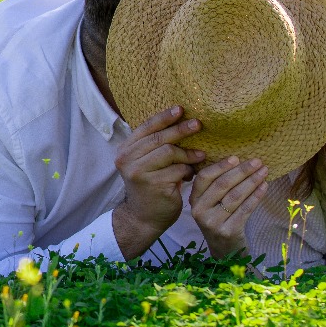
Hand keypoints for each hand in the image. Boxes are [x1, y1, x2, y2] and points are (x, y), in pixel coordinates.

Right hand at [110, 106, 205, 259]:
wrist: (142, 218)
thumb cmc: (148, 187)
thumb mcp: (144, 164)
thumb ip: (153, 146)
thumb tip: (179, 122)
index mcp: (125, 151)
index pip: (146, 128)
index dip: (164, 117)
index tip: (180, 108)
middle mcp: (127, 160)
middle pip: (159, 138)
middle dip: (181, 130)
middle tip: (198, 124)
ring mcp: (140, 173)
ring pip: (170, 152)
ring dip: (188, 154)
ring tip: (200, 156)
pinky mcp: (155, 185)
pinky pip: (178, 170)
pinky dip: (188, 171)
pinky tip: (191, 175)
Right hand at [191, 155, 268, 257]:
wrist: (225, 252)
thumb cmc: (220, 220)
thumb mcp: (211, 204)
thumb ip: (216, 186)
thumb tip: (238, 161)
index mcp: (194, 200)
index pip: (205, 177)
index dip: (221, 166)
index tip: (236, 157)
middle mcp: (200, 211)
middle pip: (222, 185)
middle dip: (242, 171)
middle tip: (257, 161)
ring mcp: (213, 222)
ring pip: (235, 196)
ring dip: (252, 181)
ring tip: (264, 172)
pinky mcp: (229, 231)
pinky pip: (245, 209)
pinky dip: (256, 196)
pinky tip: (264, 187)